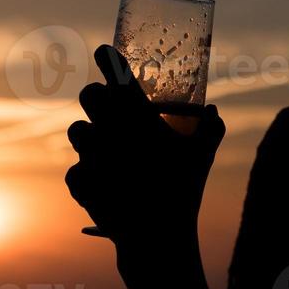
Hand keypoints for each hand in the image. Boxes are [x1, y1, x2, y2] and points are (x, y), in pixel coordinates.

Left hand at [66, 45, 224, 249]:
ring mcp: (90, 154)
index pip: (115, 73)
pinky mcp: (78, 179)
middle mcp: (109, 128)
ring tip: (103, 146)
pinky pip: (76, 168)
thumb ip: (210, 128)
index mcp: (138, 115)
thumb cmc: (183, 191)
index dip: (107, 57)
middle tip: (107, 105)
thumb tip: (213, 110)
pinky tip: (100, 181)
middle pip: (88, 95)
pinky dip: (86, 174)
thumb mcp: (203, 156)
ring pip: (77, 130)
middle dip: (96, 96)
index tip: (104, 52)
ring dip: (89, 135)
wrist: (155, 235)